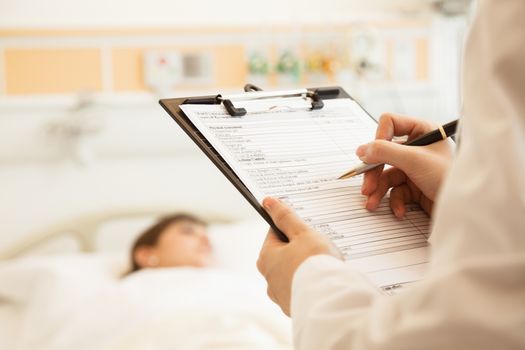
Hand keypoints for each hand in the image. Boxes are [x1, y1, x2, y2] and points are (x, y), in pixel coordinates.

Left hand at [257, 197, 341, 315]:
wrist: (331, 300)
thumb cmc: (315, 264)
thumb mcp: (302, 233)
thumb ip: (285, 217)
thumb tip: (268, 202)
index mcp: (266, 257)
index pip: (274, 233)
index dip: (291, 227)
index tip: (305, 227)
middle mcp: (269, 278)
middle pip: (284, 253)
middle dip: (300, 248)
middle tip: (319, 245)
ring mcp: (281, 295)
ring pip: (293, 272)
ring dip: (305, 267)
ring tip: (325, 264)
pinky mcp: (295, 307)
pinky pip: (302, 289)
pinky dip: (311, 283)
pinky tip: (324, 280)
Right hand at [357, 113, 453, 216]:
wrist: (467, 209)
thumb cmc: (450, 178)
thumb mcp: (414, 160)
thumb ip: (385, 152)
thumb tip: (361, 150)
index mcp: (422, 130)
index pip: (389, 124)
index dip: (378, 139)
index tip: (372, 155)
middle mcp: (417, 147)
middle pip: (383, 153)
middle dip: (374, 173)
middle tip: (366, 187)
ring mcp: (415, 167)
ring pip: (386, 175)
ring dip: (378, 191)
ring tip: (373, 204)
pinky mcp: (415, 186)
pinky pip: (396, 191)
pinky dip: (394, 202)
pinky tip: (399, 211)